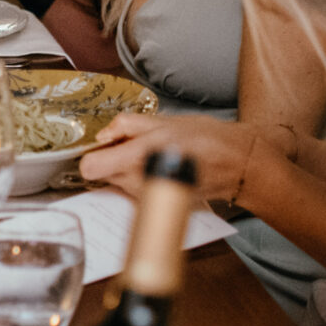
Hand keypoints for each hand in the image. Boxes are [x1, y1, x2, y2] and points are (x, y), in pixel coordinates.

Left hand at [78, 112, 288, 204]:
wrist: (236, 165)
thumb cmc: (205, 139)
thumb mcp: (164, 121)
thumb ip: (127, 125)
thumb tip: (103, 136)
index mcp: (135, 160)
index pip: (89, 168)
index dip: (92, 153)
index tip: (104, 145)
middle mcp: (135, 184)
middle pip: (102, 173)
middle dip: (112, 157)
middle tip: (137, 143)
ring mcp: (145, 197)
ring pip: (117, 181)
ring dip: (128, 167)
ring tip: (155, 154)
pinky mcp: (155, 204)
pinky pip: (134, 189)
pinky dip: (141, 177)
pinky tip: (162, 167)